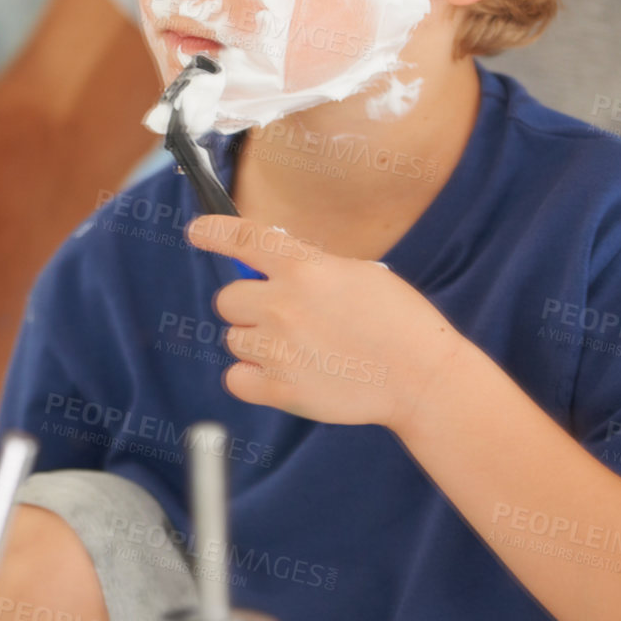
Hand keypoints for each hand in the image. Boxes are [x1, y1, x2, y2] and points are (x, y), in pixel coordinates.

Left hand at [186, 215, 464, 431]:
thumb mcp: (358, 274)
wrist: (423, 379)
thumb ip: (308, 265)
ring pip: (234, 339)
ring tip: (302, 351)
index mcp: (306, 268)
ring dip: (257, 344)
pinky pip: (236, 379)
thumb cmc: (398, 323)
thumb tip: (267, 260)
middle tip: (285, 320)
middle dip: (249, 307)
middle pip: (227, 299)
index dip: (214, 232)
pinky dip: (253, 380)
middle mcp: (283, 304)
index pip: (244, 238)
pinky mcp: (279, 389)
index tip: (197, 231)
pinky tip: (286, 376)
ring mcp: (278, 348)